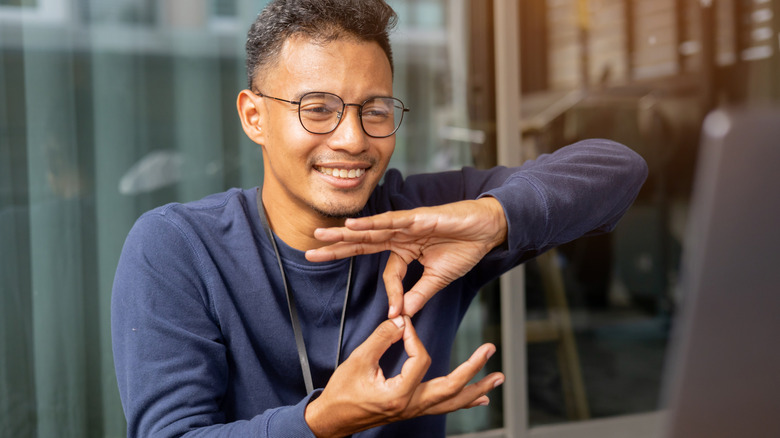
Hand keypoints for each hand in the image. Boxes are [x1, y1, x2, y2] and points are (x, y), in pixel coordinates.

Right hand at [304, 316, 503, 437]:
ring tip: (498, 378)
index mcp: (398, 395)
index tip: (402, 322)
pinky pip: (444, 408)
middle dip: (473, 369)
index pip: (419, 359)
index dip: (412, 337)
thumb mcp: (358, 361)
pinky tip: (480, 399)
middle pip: (451, 388)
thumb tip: (400, 321)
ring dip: (477, 389)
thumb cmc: (342, 393)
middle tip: (489, 350)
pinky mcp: (413, 411)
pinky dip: (464, 402)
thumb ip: (381, 338)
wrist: (333, 420)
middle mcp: (411, 406)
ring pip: (453, 402)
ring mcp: (414, 411)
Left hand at [306, 197, 507, 317]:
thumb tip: (403, 314)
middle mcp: (400, 236)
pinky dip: (371, 224)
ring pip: (369, 231)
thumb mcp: (438, 278)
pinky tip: (351, 225)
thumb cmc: (465, 248)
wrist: (487, 230)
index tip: (395, 314)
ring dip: (344, 233)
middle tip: (309, 252)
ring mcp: (406, 226)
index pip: (388, 273)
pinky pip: (390, 222)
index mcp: (405, 250)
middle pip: (362, 243)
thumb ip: (419, 294)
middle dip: (336, 248)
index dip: (390, 294)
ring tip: (320, 235)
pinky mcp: (417, 219)